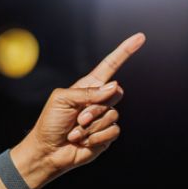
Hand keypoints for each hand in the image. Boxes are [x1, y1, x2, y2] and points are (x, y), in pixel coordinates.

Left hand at [10, 32, 144, 187]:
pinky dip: (95, 138)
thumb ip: (87, 92)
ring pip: (113, 115)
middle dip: (95, 107)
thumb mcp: (62, 99)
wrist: (47, 151)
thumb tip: (114, 87)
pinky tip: (82, 141)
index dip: (125, 51)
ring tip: (75, 132)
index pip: (111, 66)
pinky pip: (113, 131)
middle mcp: (99, 100)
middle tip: (78, 118)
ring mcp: (104, 117)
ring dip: (91, 126)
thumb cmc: (50, 123)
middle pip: (116, 92)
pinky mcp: (107, 134)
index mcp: (88, 87)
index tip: (140, 37)